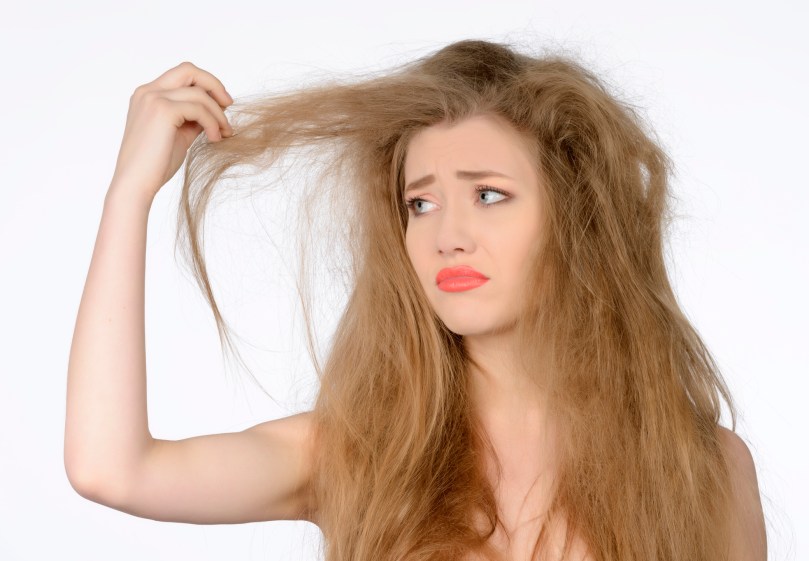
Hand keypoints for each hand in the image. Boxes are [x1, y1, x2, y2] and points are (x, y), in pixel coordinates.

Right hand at [108, 61, 233, 201]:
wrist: (136, 184)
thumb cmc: (155, 165)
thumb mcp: (179, 135)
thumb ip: (192, 118)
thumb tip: (215, 110)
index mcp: (148, 95)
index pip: (182, 75)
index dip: (206, 86)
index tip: (222, 105)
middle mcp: (148, 91)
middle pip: (189, 70)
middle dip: (215, 85)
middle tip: (229, 106)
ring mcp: (153, 98)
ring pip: (199, 93)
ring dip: (218, 113)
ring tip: (223, 134)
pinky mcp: (163, 110)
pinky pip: (199, 108)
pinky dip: (212, 122)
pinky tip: (215, 139)